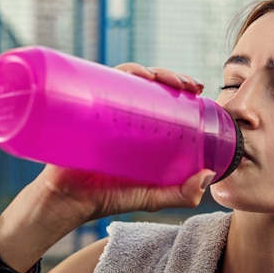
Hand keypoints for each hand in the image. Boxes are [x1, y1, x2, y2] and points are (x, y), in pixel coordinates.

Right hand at [28, 64, 211, 223]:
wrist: (64, 202)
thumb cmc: (105, 199)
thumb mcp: (150, 198)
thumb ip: (180, 194)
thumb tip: (209, 175)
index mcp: (140, 131)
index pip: (162, 100)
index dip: (180, 88)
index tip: (196, 88)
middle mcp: (121, 116)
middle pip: (147, 84)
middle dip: (169, 76)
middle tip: (187, 85)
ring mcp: (102, 110)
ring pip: (126, 78)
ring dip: (146, 70)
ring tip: (161, 78)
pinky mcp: (84, 109)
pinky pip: (98, 81)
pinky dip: (116, 72)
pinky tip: (133, 74)